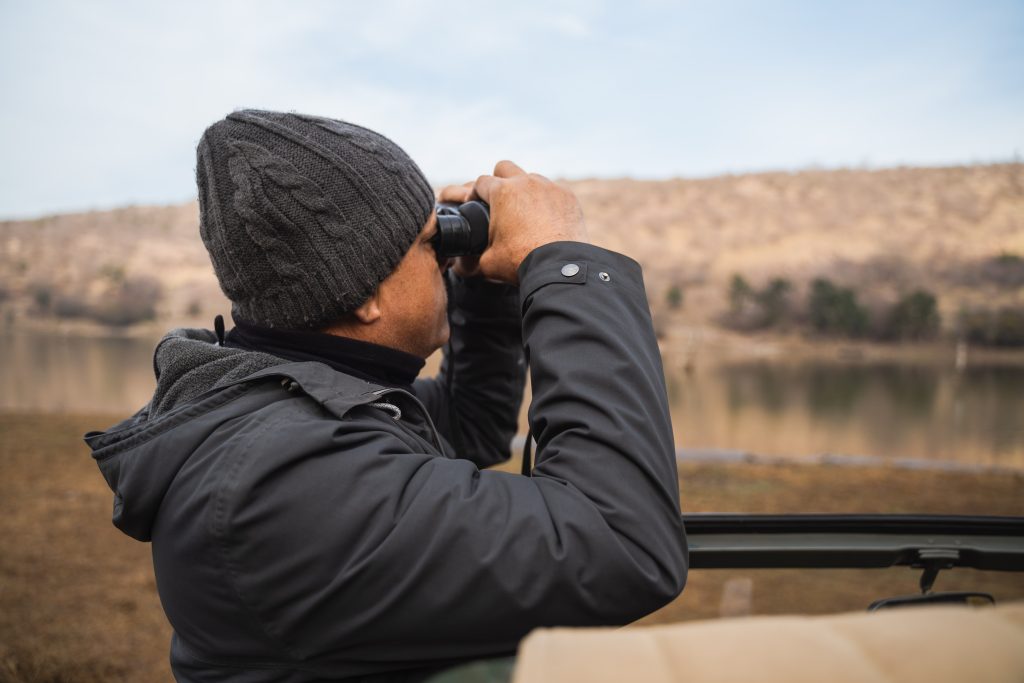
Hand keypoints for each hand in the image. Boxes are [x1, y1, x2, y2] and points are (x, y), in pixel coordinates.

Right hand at [439, 161, 588, 284]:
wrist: (558, 268)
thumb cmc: (520, 262)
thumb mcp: (487, 262)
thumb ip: (469, 260)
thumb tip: (459, 266)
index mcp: (501, 192)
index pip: (480, 182)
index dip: (474, 194)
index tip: (475, 206)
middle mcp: (525, 182)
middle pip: (504, 167)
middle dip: (498, 180)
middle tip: (498, 201)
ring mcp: (549, 187)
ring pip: (531, 178)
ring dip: (524, 189)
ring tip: (523, 211)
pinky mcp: (567, 197)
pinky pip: (552, 191)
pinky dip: (546, 201)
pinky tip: (545, 218)